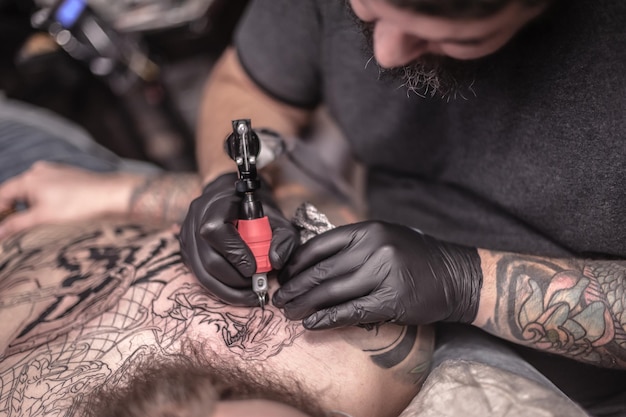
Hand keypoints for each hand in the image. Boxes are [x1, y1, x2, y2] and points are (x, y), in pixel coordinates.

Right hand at [0, 161, 135, 238]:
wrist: (110, 194)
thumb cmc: (77, 205)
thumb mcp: (43, 217)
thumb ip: (17, 224)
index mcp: (28, 179)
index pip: (2, 195)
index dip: (0, 212)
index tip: (2, 228)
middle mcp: (38, 171)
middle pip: (15, 192)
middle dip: (11, 210)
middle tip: (12, 229)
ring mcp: (53, 172)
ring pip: (32, 191)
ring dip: (28, 206)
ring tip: (33, 223)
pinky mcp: (66, 176)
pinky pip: (47, 188)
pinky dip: (43, 200)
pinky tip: (51, 212)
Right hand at [179, 172, 298, 305]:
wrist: (235, 201)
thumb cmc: (256, 211)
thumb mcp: (277, 219)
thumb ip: (283, 239)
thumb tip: (275, 262)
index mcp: (216, 205)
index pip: (217, 232)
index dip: (236, 255)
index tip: (255, 270)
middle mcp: (195, 220)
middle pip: (208, 259)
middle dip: (235, 279)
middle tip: (255, 288)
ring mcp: (187, 236)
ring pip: (202, 274)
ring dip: (228, 290)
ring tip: (249, 295)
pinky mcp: (186, 251)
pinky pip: (200, 276)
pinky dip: (220, 288)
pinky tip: (237, 291)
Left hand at [272, 221, 482, 328]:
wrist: (455, 275)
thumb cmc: (415, 257)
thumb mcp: (384, 238)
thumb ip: (352, 246)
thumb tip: (312, 263)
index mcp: (368, 230)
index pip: (320, 245)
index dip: (297, 262)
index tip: (284, 274)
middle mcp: (374, 248)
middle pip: (322, 270)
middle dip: (295, 286)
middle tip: (278, 298)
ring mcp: (383, 274)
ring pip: (332, 292)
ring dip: (305, 304)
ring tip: (288, 312)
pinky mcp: (392, 300)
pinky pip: (351, 311)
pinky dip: (327, 319)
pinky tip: (312, 323)